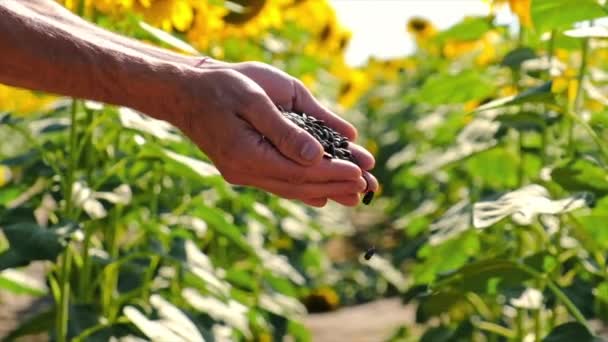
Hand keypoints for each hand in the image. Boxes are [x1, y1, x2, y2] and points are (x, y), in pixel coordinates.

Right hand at [215, 61, 378, 204]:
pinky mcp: (244, 168)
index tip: (360, 174)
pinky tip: (322, 196)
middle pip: (299, 185)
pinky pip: (279, 184)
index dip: (332, 173)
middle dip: (335, 185)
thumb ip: (285, 130)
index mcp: (247, 155)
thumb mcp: (253, 99)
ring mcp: (244, 173)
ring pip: (291, 188)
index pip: (299, 171)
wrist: (186, 93)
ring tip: (354, 195)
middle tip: (367, 188)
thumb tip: (317, 155)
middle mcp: (246, 171)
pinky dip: (303, 189)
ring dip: (324, 190)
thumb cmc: (220, 87)